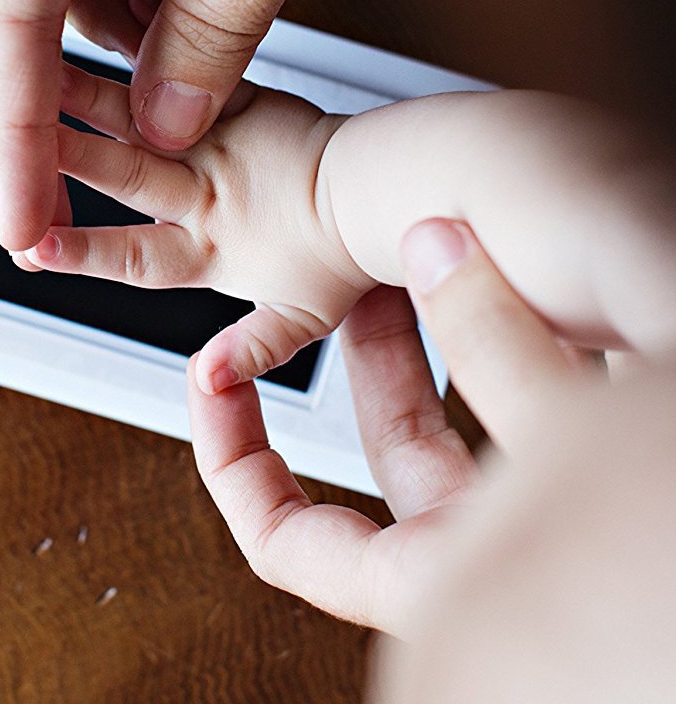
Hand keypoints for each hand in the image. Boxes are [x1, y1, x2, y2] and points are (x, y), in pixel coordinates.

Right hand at [24, 62, 370, 392]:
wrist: (381, 191)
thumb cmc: (344, 251)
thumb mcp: (303, 320)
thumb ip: (253, 346)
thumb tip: (208, 380)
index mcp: (210, 246)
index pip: (134, 254)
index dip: (82, 250)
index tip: (30, 245)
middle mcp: (204, 190)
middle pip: (122, 172)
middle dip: (61, 153)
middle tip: (9, 132)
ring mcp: (218, 140)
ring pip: (139, 113)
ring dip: (86, 92)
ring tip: (39, 68)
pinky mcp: (239, 99)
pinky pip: (192, 64)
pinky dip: (154, 37)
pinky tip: (121, 5)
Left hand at [188, 218, 602, 633]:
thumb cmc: (673, 578)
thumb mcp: (567, 442)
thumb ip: (493, 347)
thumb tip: (436, 251)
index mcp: (440, 589)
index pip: (284, 541)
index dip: (231, 456)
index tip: (212, 378)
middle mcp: (484, 564)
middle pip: (387, 447)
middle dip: (367, 347)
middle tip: (347, 279)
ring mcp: (546, 528)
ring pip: (468, 423)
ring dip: (450, 337)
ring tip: (436, 259)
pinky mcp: (606, 488)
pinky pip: (542, 416)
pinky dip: (528, 352)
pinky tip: (532, 292)